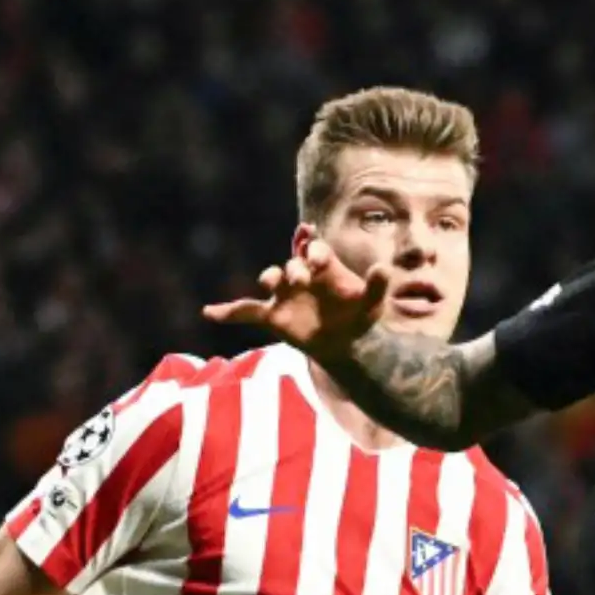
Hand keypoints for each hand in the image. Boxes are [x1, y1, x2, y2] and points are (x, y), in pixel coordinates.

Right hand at [203, 239, 389, 363]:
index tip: (317, 259)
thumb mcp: (372, 304)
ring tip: (269, 282)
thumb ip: (377, 286)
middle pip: (291, 264)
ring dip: (269, 278)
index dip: (314, 252)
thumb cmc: (357, 317)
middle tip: (300, 279)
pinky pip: (246, 311)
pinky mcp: (272, 314)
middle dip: (293, 269)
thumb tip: (384, 268)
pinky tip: (210, 312)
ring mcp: (284, 293)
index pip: (315, 251)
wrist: (344, 344)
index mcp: (323, 265)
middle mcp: (300, 274)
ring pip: (271, 279)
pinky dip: (228, 312)